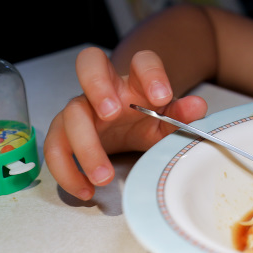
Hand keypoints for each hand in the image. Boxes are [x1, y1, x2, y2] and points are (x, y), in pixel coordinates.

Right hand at [43, 47, 207, 199]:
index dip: (152, 74)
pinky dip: (67, 172)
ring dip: (86, 147)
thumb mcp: (166, 122)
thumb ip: (181, 115)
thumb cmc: (145, 121)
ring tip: (104, 177)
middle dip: (97, 85)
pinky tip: (86, 191)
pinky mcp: (63, 133)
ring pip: (70, 115)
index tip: (162, 96)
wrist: (124, 131)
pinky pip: (54, 148)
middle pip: (89, 63)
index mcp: (135, 82)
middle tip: (111, 114)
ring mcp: (80, 108)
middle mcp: (104, 88)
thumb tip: (197, 107)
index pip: (143, 61)